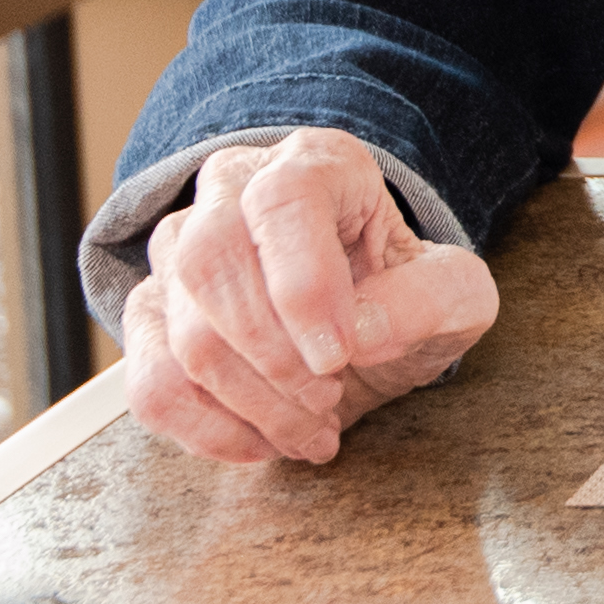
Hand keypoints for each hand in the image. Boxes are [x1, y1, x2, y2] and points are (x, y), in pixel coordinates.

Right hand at [125, 128, 500, 465]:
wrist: (361, 325)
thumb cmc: (402, 294)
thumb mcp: (454, 294)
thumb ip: (428, 300)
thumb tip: (361, 330)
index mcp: (315, 164)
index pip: (283, 200)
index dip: (303, 285)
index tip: (338, 357)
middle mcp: (233, 188)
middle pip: (213, 261)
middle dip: (276, 357)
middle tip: (330, 398)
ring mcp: (179, 248)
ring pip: (181, 331)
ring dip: (251, 403)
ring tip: (311, 428)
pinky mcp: (152, 314)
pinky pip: (149, 382)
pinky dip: (205, 430)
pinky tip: (261, 440)